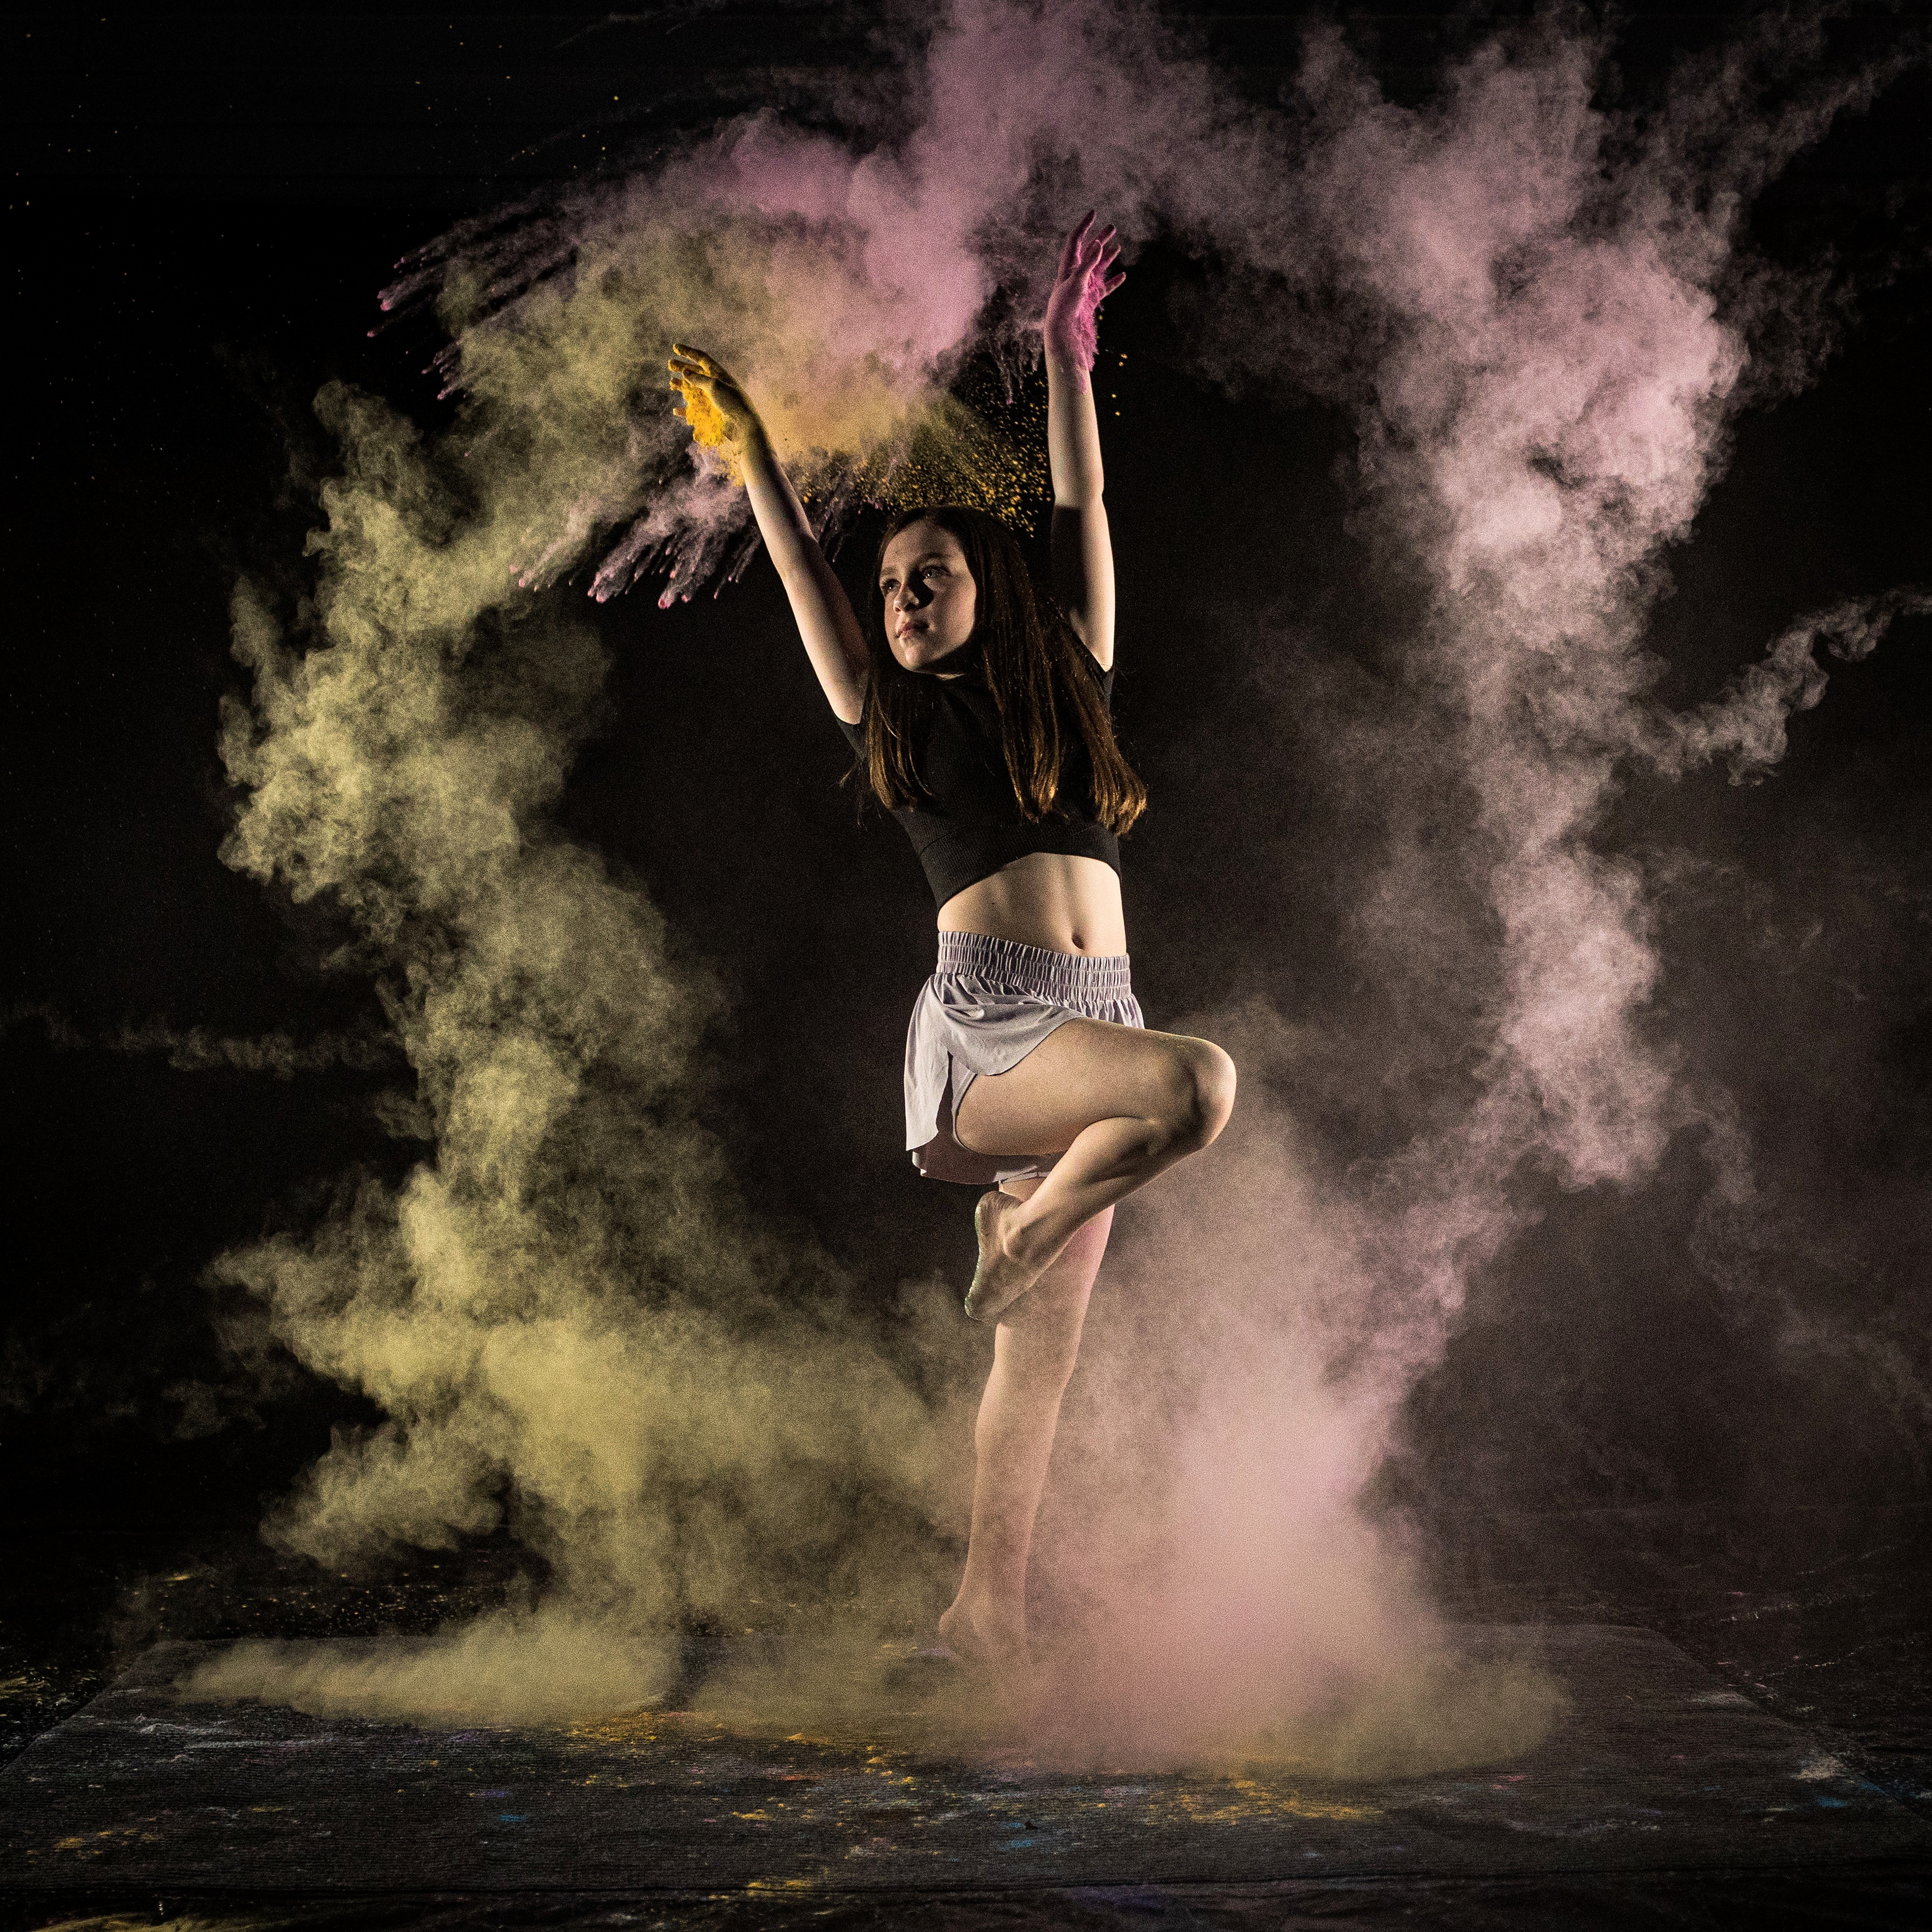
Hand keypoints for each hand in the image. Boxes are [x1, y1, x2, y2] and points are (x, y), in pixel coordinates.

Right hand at [667, 343, 763, 468]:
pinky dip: (685, 410)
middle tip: (670, 365)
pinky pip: (695, 410)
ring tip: (671, 384)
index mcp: (718, 374)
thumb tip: (684, 372)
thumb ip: (698, 378)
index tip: (675, 348)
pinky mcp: (711, 413)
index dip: (688, 352)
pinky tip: (677, 410)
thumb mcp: (714, 386)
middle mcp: (715, 384)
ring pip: (694, 390)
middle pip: (696, 372)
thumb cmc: (731, 402)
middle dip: (683, 367)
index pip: (701, 358)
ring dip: (682, 386)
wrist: (743, 426)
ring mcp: (712, 399)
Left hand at [1042, 212, 1124, 374]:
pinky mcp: (1091, 299)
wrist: (1063, 329)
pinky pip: (1105, 288)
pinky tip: (1123, 276)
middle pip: (1089, 251)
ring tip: (1118, 246)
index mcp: (1068, 266)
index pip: (1076, 239)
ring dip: (1108, 256)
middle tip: (1112, 227)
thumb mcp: (1077, 281)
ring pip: (1098, 267)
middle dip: (1100, 238)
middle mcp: (1077, 273)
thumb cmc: (1065, 305)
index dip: (1084, 225)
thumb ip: (1088, 263)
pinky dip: (1114, 282)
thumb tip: (1097, 243)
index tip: (1094, 213)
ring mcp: (1085, 286)